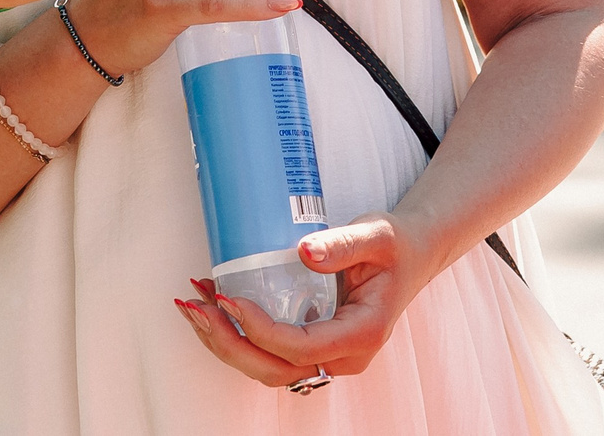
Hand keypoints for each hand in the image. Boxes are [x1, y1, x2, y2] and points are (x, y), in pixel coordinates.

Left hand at [174, 213, 426, 383]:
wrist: (411, 255)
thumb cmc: (395, 245)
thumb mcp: (376, 234)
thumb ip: (342, 244)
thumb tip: (304, 252)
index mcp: (362, 334)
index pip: (300, 347)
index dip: (260, 329)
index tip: (231, 298)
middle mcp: (343, 356)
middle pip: (275, 369)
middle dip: (229, 343)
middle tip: (196, 306)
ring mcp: (326, 356)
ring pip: (266, 367)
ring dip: (224, 341)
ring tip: (193, 304)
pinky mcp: (311, 345)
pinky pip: (268, 353)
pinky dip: (235, 334)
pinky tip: (211, 305)